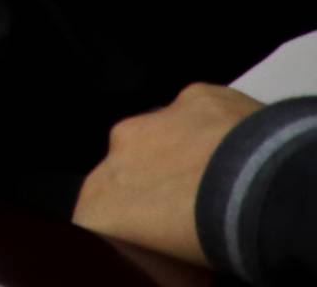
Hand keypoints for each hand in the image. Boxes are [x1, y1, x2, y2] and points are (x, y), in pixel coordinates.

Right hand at [75, 82, 257, 265]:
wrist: (259, 193)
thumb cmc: (210, 237)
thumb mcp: (167, 263)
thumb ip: (147, 241)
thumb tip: (166, 243)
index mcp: (99, 200)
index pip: (103, 216)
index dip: (135, 228)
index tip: (163, 240)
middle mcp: (117, 152)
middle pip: (132, 171)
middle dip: (157, 186)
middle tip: (198, 213)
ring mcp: (156, 119)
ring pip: (164, 138)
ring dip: (186, 157)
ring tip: (226, 185)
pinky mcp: (197, 97)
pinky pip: (201, 116)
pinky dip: (217, 132)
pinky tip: (243, 156)